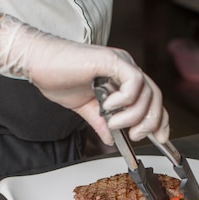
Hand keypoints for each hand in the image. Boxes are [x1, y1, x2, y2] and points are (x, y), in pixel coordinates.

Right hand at [0, 15, 168, 144]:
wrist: (38, 63)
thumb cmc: (57, 77)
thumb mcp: (85, 107)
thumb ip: (101, 122)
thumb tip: (111, 139)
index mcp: (122, 79)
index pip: (152, 99)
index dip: (159, 119)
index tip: (160, 137)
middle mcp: (125, 69)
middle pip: (155, 97)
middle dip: (150, 121)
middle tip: (134, 135)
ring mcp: (120, 63)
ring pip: (146, 92)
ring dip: (132, 115)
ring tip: (113, 122)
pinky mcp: (112, 60)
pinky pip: (134, 81)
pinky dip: (125, 99)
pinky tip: (109, 105)